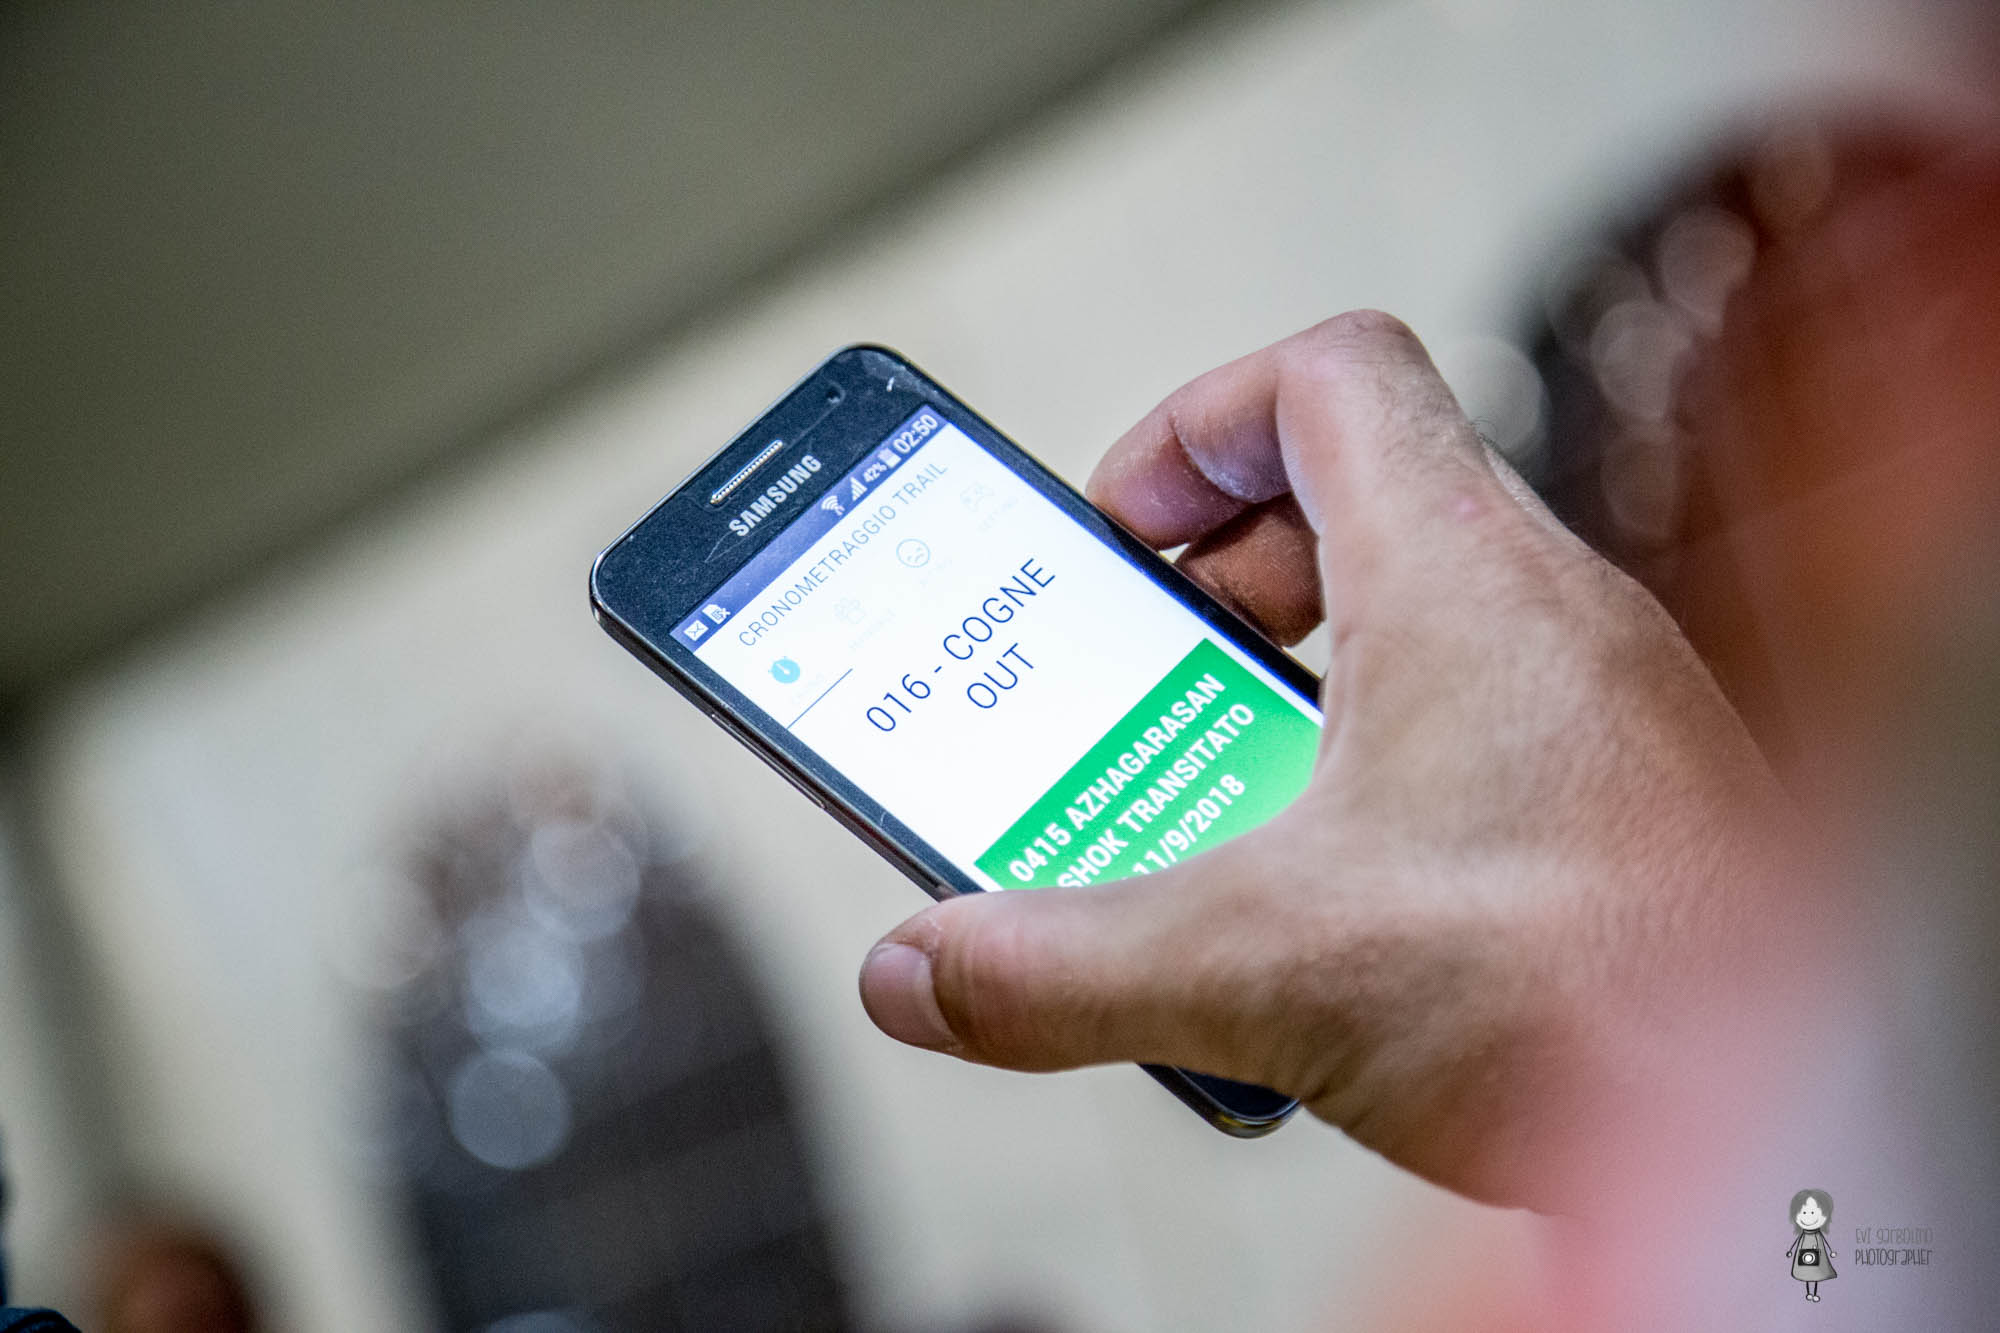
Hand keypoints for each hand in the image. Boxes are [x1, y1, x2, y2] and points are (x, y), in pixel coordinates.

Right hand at [859, 313, 1797, 1211]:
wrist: (1805, 1130)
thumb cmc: (1615, 997)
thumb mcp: (1268, 968)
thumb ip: (1061, 964)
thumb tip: (924, 967)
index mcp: (1462, 575)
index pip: (1331, 374)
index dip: (1200, 422)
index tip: (1125, 533)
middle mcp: (1543, 613)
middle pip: (1348, 506)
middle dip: (1210, 597)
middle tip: (1136, 694)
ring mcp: (1588, 705)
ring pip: (1403, 631)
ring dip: (1281, 703)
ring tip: (1205, 810)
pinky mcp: (1608, 798)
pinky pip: (1459, 731)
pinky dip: (1359, 781)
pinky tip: (1311, 908)